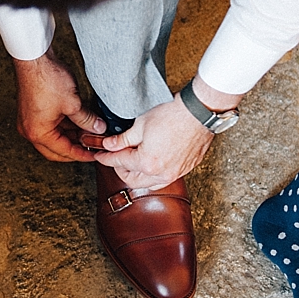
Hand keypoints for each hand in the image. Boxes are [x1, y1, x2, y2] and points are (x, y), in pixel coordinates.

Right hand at [13, 50, 105, 161]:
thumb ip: (87, 120)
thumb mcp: (73, 103)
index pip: (64, 151)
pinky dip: (64, 126)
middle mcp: (30, 130)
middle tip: (91, 148)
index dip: (82, 154)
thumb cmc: (47, 79)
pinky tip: (78, 122)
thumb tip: (97, 128)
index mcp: (38, 133)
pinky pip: (50, 125)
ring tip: (88, 133)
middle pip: (56, 149)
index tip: (94, 155)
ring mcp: (29, 121)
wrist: (34, 59)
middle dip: (75, 148)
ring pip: (54, 136)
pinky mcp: (32, 111)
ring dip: (70, 136)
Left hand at [94, 78, 241, 188]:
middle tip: (116, 157)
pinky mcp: (185, 170)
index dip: (106, 158)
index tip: (100, 156)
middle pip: (132, 180)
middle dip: (120, 170)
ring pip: (149, 184)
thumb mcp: (141, 125)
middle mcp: (161, 174)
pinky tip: (152, 163)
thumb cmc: (173, 116)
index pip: (118, 163)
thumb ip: (123, 140)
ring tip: (133, 161)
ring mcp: (175, 174)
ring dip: (138, 175)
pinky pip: (165, 179)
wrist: (198, 113)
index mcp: (146, 163)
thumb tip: (110, 145)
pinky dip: (154, 174)